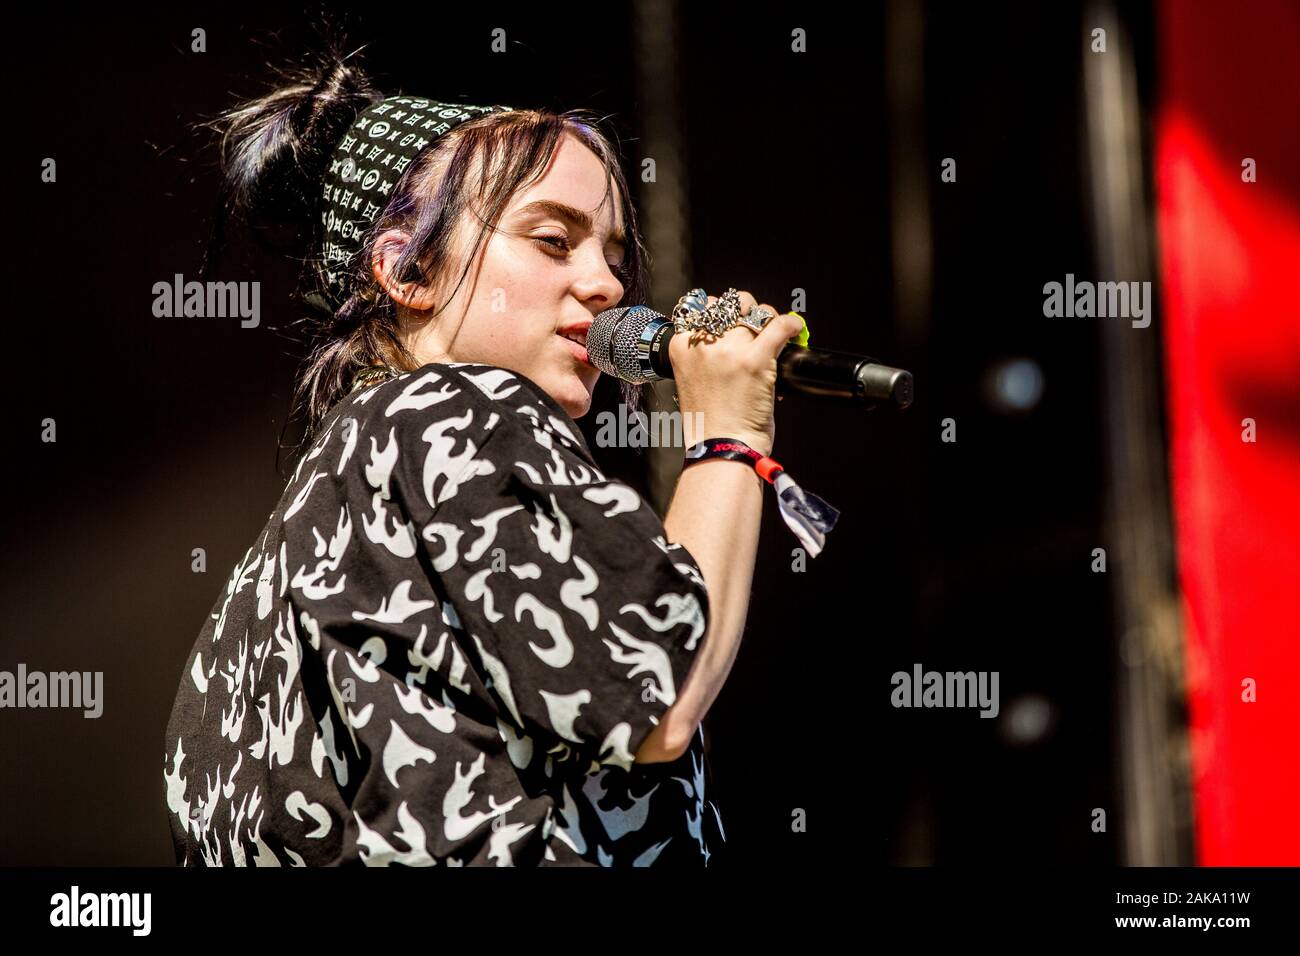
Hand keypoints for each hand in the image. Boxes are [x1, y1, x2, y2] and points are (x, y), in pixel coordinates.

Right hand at [669, 291, 803, 458]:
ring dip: (767, 318)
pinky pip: (779, 326)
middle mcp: (703, 345)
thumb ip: (704, 356)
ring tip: (775, 331)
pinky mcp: (756, 360)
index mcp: (681, 348)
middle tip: (756, 324)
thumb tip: (732, 336)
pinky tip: (794, 331)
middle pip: (729, 306)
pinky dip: (790, 325)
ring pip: (755, 312)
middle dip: (744, 311)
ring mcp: (730, 350)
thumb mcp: (693, 382)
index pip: (700, 308)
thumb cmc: (709, 425)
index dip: (719, 311)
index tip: (730, 320)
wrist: (723, 448)